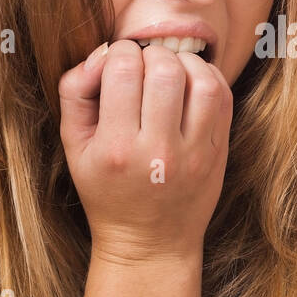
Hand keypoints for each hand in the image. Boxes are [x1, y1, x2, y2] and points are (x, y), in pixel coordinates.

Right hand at [57, 39, 232, 263]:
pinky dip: (209, 78)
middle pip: (165, 70)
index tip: (118, 65)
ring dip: (185, 63)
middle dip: (152, 55)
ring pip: (202, 81)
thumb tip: (102, 53)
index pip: (123, 70)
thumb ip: (75, 93)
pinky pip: (223, 98)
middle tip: (144, 67)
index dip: (120, 54)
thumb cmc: (107, 190)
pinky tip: (191, 83)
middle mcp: (158, 151)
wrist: (150, 243)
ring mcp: (194, 153)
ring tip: (170, 71)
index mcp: (116, 148)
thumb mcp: (74, 148)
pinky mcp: (218, 153)